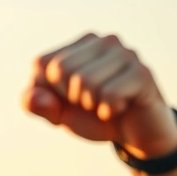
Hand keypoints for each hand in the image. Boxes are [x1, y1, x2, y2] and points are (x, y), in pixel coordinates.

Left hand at [22, 33, 176, 159]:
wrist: (133, 134)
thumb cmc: (92, 116)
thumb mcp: (55, 112)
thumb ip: (34, 104)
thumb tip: (35, 97)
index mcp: (78, 44)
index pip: (42, 63)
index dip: (51, 90)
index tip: (71, 97)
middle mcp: (102, 41)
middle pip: (61, 69)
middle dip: (71, 97)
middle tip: (91, 102)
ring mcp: (125, 53)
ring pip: (84, 81)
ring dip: (92, 104)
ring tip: (107, 103)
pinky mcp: (142, 72)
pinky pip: (108, 94)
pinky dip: (108, 110)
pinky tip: (121, 107)